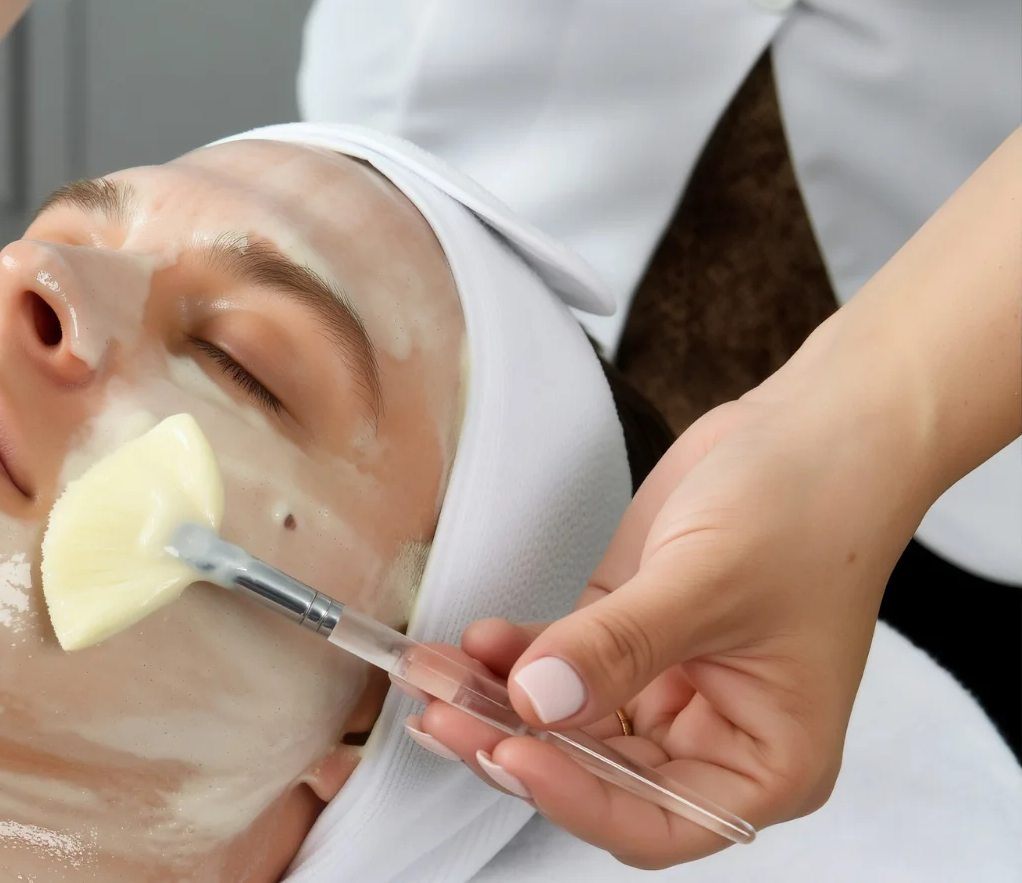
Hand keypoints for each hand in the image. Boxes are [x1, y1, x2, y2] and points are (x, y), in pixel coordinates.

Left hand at [417, 388, 929, 866]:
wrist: (817, 427)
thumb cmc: (810, 509)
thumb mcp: (709, 583)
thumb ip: (617, 648)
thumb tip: (538, 701)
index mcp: (766, 763)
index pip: (656, 821)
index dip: (577, 800)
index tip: (512, 755)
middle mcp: (710, 741)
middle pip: (595, 779)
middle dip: (516, 749)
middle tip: (444, 715)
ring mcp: (660, 690)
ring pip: (562, 728)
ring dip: (495, 704)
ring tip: (432, 677)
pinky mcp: (621, 639)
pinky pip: (554, 667)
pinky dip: (509, 658)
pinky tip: (470, 640)